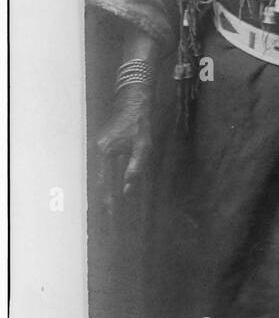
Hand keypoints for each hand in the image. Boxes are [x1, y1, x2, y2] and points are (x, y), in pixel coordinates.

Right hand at [96, 83, 151, 210]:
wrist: (132, 101)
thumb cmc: (139, 122)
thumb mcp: (142, 146)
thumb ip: (135, 167)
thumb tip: (127, 188)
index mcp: (105, 151)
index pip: (104, 182)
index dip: (108, 199)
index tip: (111, 213)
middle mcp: (96, 151)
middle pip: (98, 181)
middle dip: (104, 198)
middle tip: (110, 217)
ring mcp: (96, 148)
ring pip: (98, 175)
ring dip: (104, 190)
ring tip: (110, 208)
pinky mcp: (100, 146)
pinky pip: (101, 168)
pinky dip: (105, 180)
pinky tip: (111, 189)